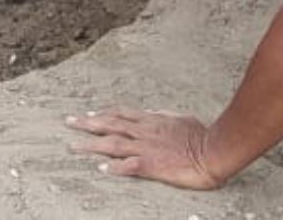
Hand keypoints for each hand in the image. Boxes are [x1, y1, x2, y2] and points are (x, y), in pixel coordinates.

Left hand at [66, 108, 225, 190]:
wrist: (214, 150)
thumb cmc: (203, 135)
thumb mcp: (180, 118)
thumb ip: (163, 116)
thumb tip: (151, 112)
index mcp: (151, 121)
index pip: (120, 114)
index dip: (102, 114)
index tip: (87, 114)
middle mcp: (144, 132)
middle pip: (109, 125)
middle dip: (86, 123)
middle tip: (67, 122)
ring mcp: (147, 148)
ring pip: (112, 144)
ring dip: (91, 144)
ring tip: (73, 146)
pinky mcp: (152, 165)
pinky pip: (129, 166)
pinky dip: (115, 167)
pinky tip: (102, 169)